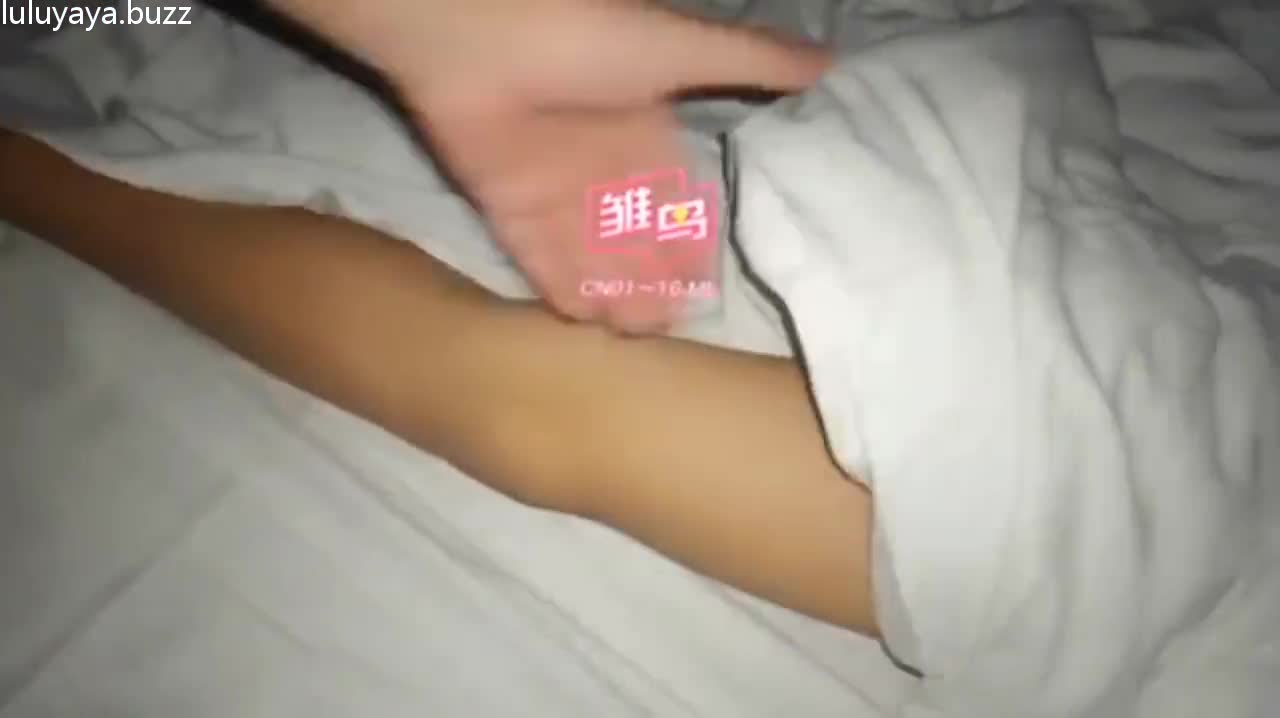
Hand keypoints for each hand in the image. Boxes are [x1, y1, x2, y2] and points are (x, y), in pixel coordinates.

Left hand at [275, 0, 830, 332]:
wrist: (482, 31)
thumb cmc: (589, 37)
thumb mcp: (684, 48)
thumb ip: (757, 63)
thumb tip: (837, 66)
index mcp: (645, 133)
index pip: (677, 203)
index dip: (690, 245)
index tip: (706, 286)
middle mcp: (602, 166)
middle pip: (634, 239)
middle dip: (654, 281)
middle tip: (674, 327)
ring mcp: (553, 188)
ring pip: (592, 256)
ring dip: (613, 294)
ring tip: (638, 334)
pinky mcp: (507, 205)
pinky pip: (538, 256)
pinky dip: (560, 287)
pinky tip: (583, 321)